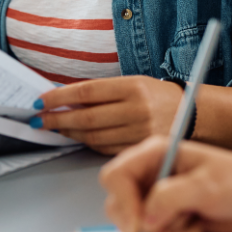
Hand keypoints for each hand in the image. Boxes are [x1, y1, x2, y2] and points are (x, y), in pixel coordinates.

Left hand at [34, 76, 183, 154]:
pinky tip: (77, 137)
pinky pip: (105, 148)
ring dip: (69, 132)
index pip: (87, 92)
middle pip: (87, 117)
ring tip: (54, 127)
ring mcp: (139, 132)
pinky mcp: (140, 149)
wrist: (191, 113)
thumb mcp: (132, 82)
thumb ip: (102, 91)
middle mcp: (137, 110)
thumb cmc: (156, 95)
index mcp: (133, 87)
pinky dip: (87, 143)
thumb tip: (64, 100)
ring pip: (94, 136)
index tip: (42, 101)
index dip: (60, 97)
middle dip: (58, 119)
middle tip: (40, 119)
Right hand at [101, 136, 231, 231]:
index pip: (116, 177)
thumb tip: (145, 219)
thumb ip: (171, 198)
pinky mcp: (167, 218)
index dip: (123, 203)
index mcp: (155, 154)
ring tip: (191, 221)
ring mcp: (157, 198)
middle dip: (142, 225)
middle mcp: (151, 175)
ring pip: (136, 226)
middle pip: (118, 205)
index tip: (142, 225)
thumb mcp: (206, 186)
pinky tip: (195, 226)